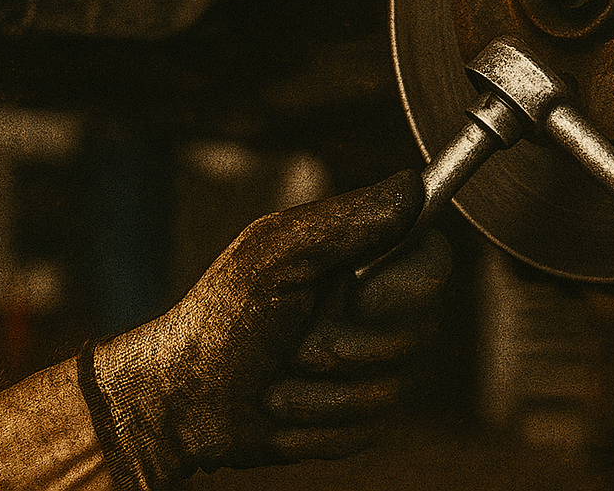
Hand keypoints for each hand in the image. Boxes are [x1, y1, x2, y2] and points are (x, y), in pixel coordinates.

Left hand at [80, 170, 449, 489]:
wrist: (179, 401)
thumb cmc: (218, 318)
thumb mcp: (275, 254)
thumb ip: (348, 220)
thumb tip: (412, 184)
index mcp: (362, 263)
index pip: (434, 260)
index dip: (410, 283)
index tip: (363, 292)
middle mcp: (377, 313)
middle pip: (422, 330)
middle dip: (346, 346)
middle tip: (296, 342)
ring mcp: (371, 368)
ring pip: (392, 389)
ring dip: (318, 393)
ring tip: (275, 382)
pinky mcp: (357, 420)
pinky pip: (365, 430)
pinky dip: (312, 427)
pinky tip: (279, 415)